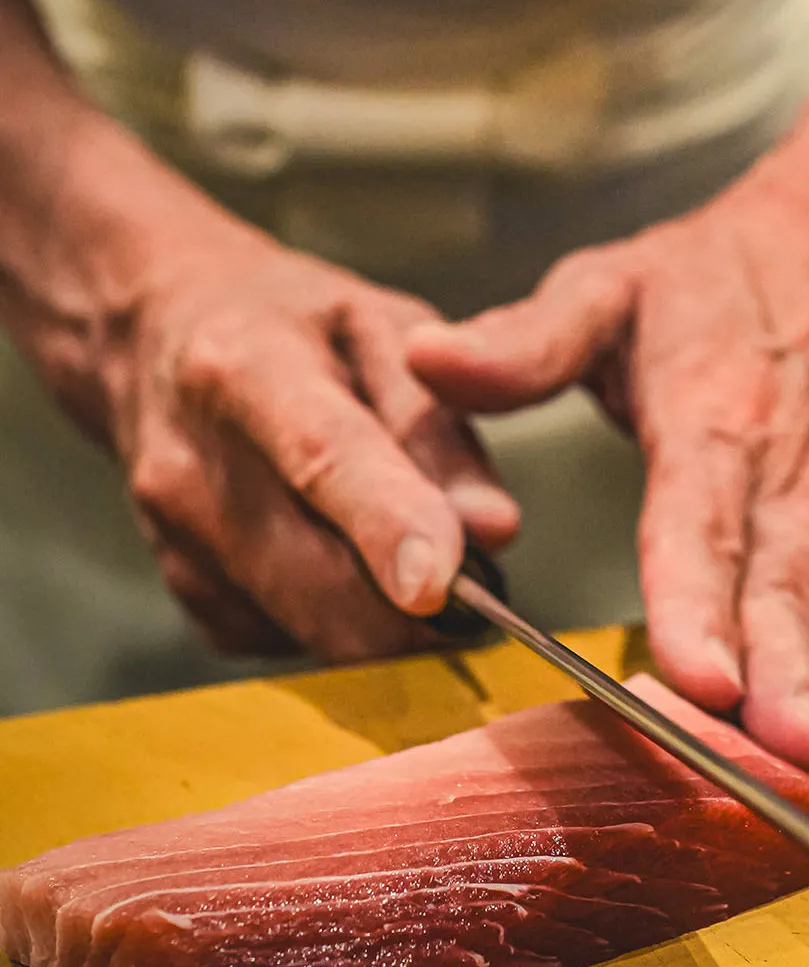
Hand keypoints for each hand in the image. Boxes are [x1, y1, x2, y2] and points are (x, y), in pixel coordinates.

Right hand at [80, 209, 519, 659]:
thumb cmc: (293, 327)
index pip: (321, 458)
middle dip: (418, 609)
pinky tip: (335, 546)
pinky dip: (340, 615)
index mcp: (246, 367)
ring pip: (315, 628)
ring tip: (400, 536)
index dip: (386, 526)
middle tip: (478, 580)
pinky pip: (297, 639)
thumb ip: (439, 425)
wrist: (157, 340)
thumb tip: (493, 532)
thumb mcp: (383, 328)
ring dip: (385, 613)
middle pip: (318, 578)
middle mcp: (192, 463)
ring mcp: (177, 541)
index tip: (440, 584)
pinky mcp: (188, 597)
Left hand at [409, 162, 808, 774]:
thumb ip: (523, 341)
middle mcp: (800, 468)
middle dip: (796, 675)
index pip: (699, 525)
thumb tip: (426, 363)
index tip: (698, 679)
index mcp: (711, 421)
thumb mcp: (608, 288)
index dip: (698, 605)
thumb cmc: (717, 278)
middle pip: (794, 583)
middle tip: (797, 756)